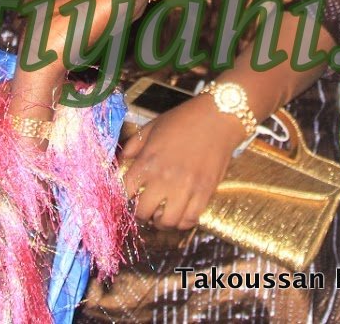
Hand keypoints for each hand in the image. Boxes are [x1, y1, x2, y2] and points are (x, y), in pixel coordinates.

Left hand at [118, 91, 246, 229]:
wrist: (218, 117)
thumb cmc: (183, 120)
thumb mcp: (152, 127)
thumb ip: (134, 145)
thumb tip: (121, 159)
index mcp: (148, 162)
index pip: (125, 192)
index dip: (125, 196)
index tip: (130, 196)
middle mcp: (164, 179)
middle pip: (143, 212)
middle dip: (141, 213)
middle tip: (145, 208)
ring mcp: (186, 188)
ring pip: (167, 222)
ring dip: (161, 222)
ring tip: (162, 213)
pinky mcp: (205, 193)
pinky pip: (190, 220)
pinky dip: (182, 222)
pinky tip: (180, 213)